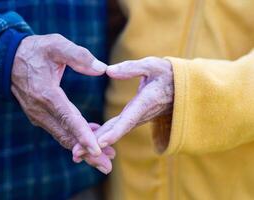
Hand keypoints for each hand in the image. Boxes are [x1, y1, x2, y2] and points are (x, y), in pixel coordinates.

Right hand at [11, 34, 106, 155]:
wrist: (8, 59)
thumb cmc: (34, 50)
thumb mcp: (55, 44)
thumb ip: (78, 55)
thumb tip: (101, 69)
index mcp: (46, 93)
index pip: (68, 118)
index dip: (83, 135)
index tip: (97, 150)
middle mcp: (41, 110)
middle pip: (67, 136)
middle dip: (87, 153)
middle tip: (107, 165)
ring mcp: (38, 115)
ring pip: (63, 137)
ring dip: (82, 149)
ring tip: (103, 160)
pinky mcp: (39, 116)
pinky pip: (59, 131)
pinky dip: (74, 138)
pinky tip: (90, 139)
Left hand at [72, 57, 173, 172]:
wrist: (179, 89)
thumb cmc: (166, 74)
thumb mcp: (152, 66)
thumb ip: (132, 68)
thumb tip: (108, 71)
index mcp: (145, 102)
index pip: (128, 119)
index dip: (114, 131)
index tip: (99, 143)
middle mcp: (139, 115)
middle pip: (116, 131)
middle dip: (96, 143)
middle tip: (76, 154)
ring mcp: (135, 119)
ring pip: (114, 132)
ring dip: (95, 143)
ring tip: (75, 153)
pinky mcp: (131, 119)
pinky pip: (115, 129)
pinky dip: (101, 136)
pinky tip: (87, 141)